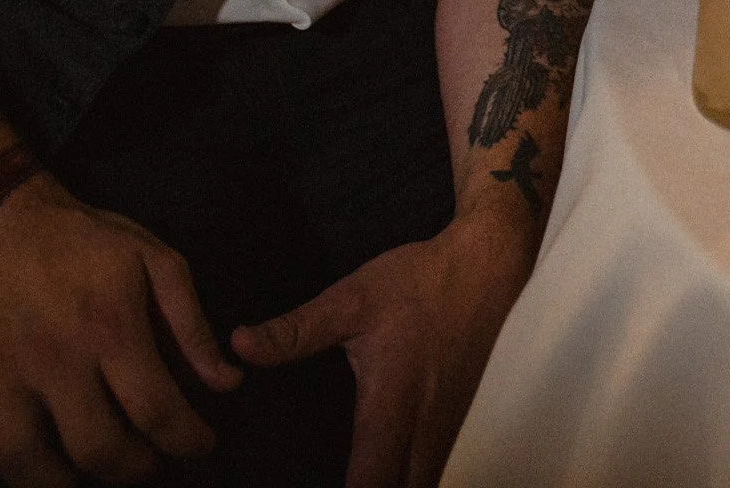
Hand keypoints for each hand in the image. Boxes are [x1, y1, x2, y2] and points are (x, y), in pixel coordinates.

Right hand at [0, 179, 240, 487]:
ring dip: (61, 483)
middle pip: (97, 448)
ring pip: (26, 463)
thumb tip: (226, 381)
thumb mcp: (153, 260)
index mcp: (109, 329)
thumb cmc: (78, 239)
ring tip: (85, 472)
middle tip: (145, 462)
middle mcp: (54, 362)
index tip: (199, 446)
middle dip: (133, 469)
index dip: (186, 440)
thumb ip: (191, 323)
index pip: (156, 409)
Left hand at [231, 207, 532, 487]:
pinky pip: (437, 468)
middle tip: (339, 482)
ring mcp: (452, 429)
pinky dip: (415, 477)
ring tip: (362, 478)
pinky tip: (393, 470)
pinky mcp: (464, 421)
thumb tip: (239, 346)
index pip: (372, 485)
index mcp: (394, 408)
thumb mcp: (352, 299)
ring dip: (396, 487)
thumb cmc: (422, 282)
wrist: (490, 264)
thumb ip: (295, 331)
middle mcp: (427, 429)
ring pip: (426, 483)